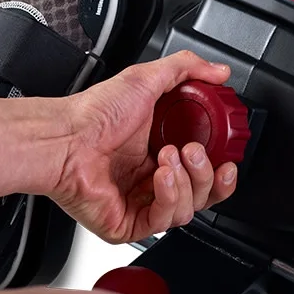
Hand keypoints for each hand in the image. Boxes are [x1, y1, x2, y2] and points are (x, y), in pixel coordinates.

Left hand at [51, 51, 238, 242]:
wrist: (64, 138)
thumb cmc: (91, 115)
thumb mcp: (145, 79)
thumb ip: (186, 69)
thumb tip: (218, 71)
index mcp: (159, 153)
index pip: (202, 172)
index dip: (221, 170)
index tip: (229, 158)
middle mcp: (151, 181)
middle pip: (202, 195)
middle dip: (208, 175)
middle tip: (194, 151)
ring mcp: (140, 204)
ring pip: (188, 210)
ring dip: (187, 182)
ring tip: (169, 157)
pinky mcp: (128, 224)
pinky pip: (164, 222)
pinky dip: (170, 198)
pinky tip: (161, 176)